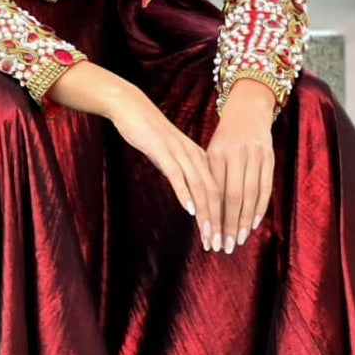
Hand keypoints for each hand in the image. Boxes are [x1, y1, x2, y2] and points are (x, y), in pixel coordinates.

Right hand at [108, 82, 222, 251]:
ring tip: (208, 236)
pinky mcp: (163, 151)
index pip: (217, 192)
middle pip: (213, 193)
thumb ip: (183, 175)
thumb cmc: (149, 134)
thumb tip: (191, 198)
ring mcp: (180, 153)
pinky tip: (189, 210)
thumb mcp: (171, 157)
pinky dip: (185, 193)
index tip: (222, 239)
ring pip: (200, 187)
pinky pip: (178, 175)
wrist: (132, 108)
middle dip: (218, 222)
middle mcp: (195, 156)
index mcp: (200, 158)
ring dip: (205, 214)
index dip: (222, 217)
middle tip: (219, 245)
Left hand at [205, 80, 275, 252]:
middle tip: (224, 246)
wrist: (248, 111)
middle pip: (232, 196)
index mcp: (216, 154)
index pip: (214, 192)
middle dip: (228, 224)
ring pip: (250, 195)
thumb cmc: (225, 139)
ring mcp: (255, 155)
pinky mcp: (269, 158)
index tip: (208, 236)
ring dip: (244, 221)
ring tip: (238, 240)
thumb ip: (209, 178)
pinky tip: (253, 224)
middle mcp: (236, 154)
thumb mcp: (212, 153)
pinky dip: (259, 208)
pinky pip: (265, 188)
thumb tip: (202, 212)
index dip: (212, 215)